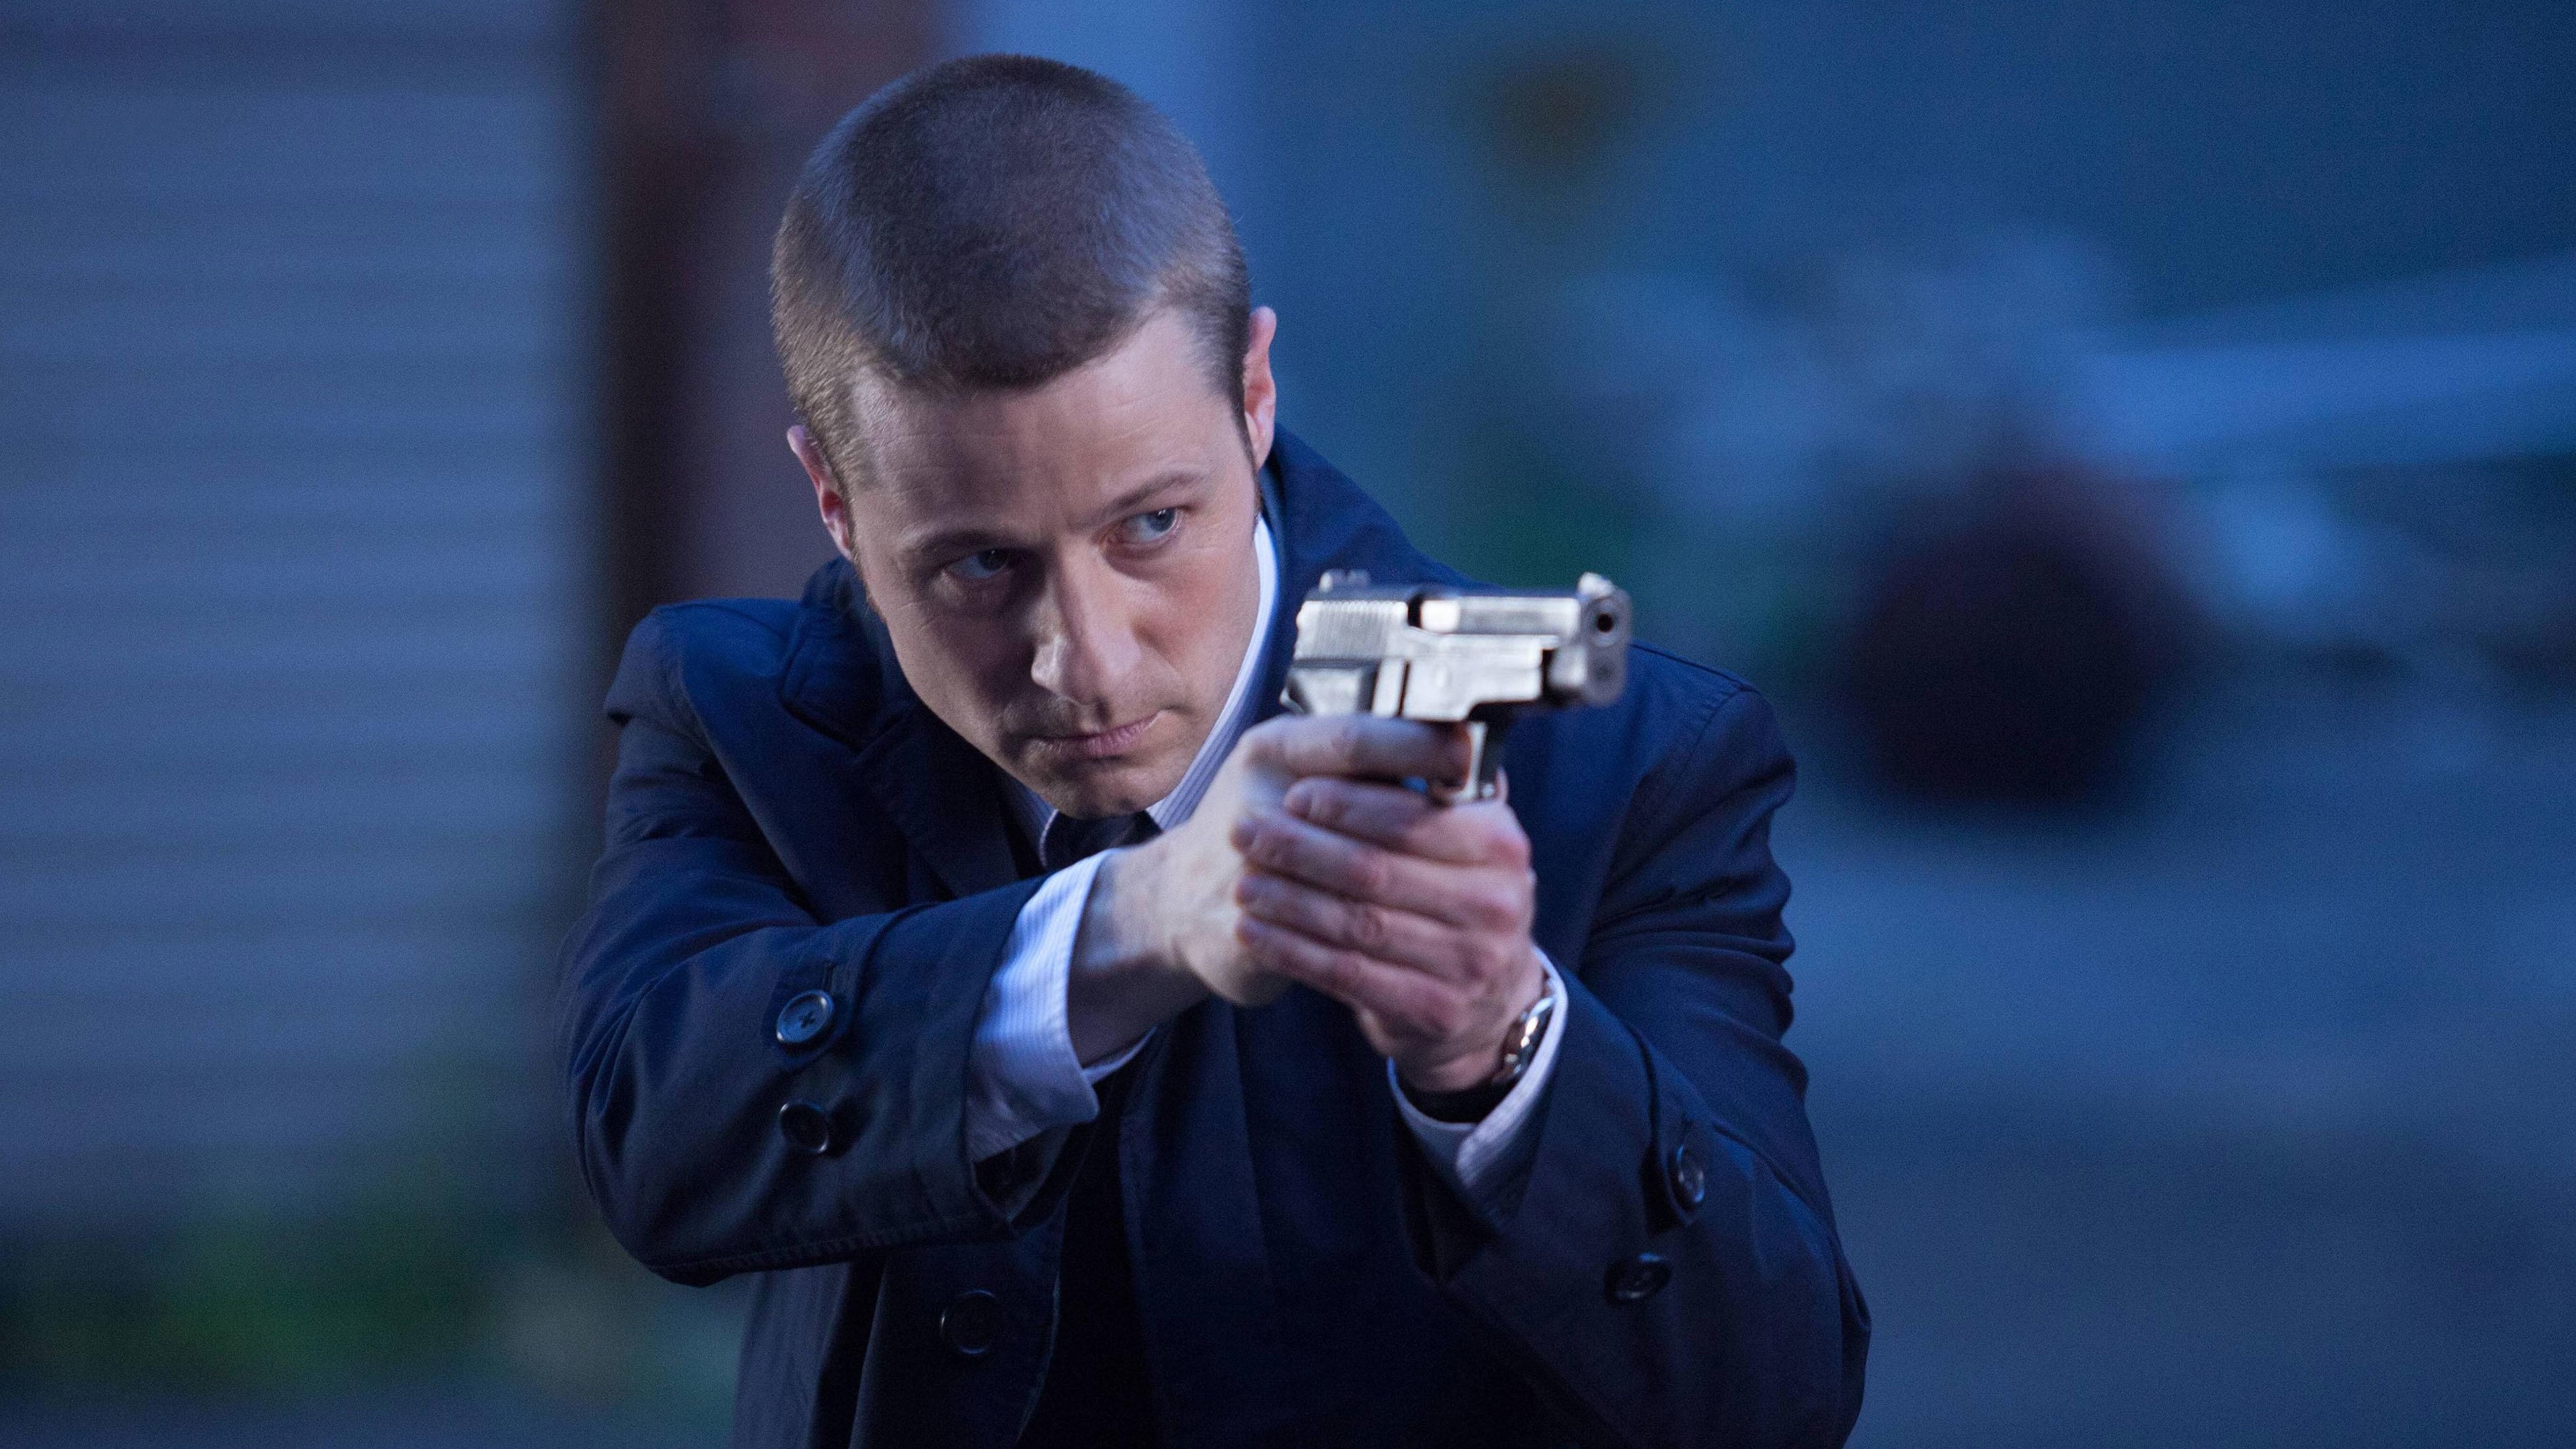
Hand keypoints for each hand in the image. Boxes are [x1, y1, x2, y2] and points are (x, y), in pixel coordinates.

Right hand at [1067, 713, 1480, 1057]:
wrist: (1179, 900)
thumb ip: (1370, 764)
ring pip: (1355, 885)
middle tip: (1499, 857)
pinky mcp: (1242, 925)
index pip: (1355, 741)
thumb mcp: (1303, 773)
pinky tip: (1425, 946)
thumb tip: (1466, 746)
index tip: (1469, 755)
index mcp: (1273, 750)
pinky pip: (1326, 940)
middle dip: (1437, 841)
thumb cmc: (1265, 828)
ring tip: (1471, 908)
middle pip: (1366, 819)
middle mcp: (1252, 797)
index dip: (1418, 748)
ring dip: (1423, 899)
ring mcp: (1242, 865)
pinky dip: (1383, 944)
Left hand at [1228, 729, 1545, 1092]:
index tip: (1295, 792)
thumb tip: (1393, 715)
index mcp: (1501, 844)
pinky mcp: (1433, 1010)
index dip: (1350, 805)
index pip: (1417, 816)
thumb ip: (1433, 789)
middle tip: (1244, 830)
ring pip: (1357, 923)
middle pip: (1378, 870)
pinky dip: (1293, 951)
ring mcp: (1468, 962)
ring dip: (1289, 901)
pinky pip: (1347, 974)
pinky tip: (1254, 931)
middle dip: (1302, 849)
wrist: (1485, 1001)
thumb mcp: (1465, 839)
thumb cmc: (1454, 897)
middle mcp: (1495, 904)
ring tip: (1242, 880)